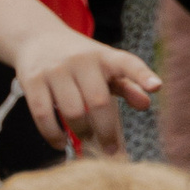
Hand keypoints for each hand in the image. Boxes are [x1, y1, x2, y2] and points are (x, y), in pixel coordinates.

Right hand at [6, 21, 157, 155]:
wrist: (37, 39)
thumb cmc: (80, 60)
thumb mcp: (105, 67)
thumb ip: (127, 85)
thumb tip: (146, 104)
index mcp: (104, 56)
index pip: (127, 64)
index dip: (142, 75)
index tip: (156, 87)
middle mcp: (81, 60)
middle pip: (98, 102)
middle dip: (106, 131)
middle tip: (110, 150)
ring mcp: (55, 70)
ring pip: (72, 112)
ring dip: (81, 133)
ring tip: (86, 140)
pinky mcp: (33, 81)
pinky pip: (43, 115)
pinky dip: (53, 135)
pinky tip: (61, 143)